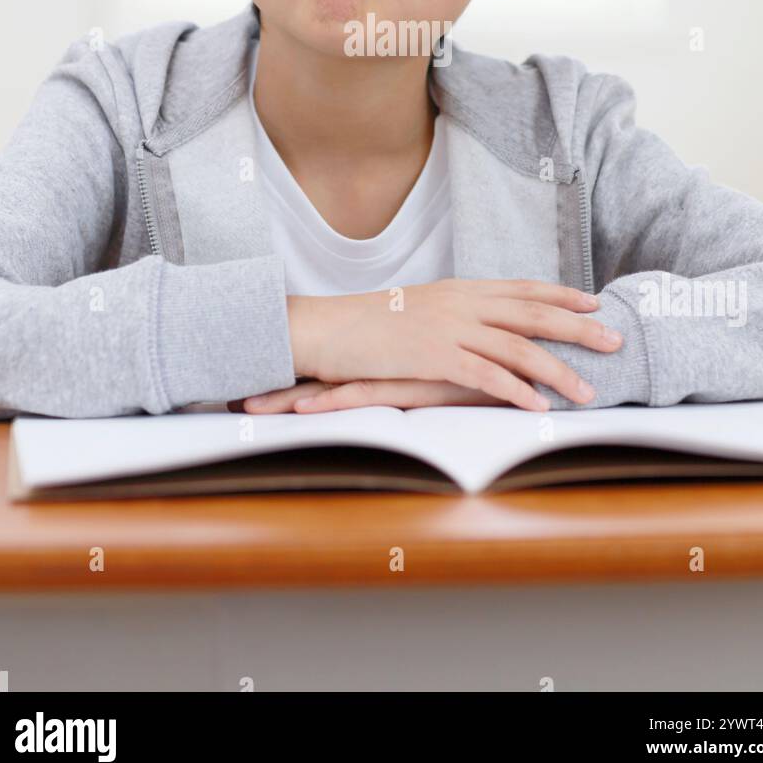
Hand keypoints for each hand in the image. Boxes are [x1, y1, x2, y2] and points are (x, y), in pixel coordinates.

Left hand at [229, 378, 510, 414]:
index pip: (340, 356)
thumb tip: (407, 379)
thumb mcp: (457, 368)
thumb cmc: (499, 363)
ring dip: (287, 396)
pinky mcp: (416, 384)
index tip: (253, 374)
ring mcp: (399, 369)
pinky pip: (366, 396)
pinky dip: (331, 404)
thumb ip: (431, 369)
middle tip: (229, 396)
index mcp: (397, 352)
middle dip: (276, 379)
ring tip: (243, 406)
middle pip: (323, 367)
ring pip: (331, 384)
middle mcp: (391, 357)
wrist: (532, 353)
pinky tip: (301, 410)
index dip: (296, 364)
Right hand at [258, 279, 622, 413]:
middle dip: (578, 329)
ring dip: (558, 370)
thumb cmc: (370, 323)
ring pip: (518, 347)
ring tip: (588, 389)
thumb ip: (456, 313)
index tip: (594, 303)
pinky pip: (485, 375)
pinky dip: (516, 390)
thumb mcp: (420, 307)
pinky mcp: (434, 356)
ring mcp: (450, 328)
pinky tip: (538, 406)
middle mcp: (462, 303)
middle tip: (615, 340)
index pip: (523, 288)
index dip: (561, 295)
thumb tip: (484, 325)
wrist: (328, 328)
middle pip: (533, 314)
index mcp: (461, 289)